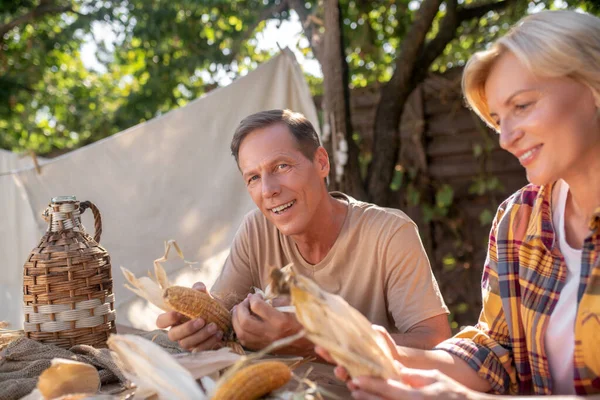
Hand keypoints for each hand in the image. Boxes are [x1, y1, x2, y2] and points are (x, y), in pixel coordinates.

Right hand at [156, 282, 223, 351]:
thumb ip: (198, 290)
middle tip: (201, 320)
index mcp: (173, 318)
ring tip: (214, 326)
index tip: (179, 313)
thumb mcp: (202, 295)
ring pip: (187, 344)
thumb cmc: (204, 305)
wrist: (219, 315)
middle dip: (187, 328)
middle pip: (173, 335)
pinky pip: (200, 350)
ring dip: (201, 335)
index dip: (167, 319)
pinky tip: (219, 334)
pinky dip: (210, 343)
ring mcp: (186, 342)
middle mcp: (177, 332)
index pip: (161, 321)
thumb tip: (200, 287)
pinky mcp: (197, 349)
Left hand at [232, 293, 304, 351]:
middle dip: (240, 309)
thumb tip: (262, 298)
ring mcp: (265, 343)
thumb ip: (278, 300)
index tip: (256, 295)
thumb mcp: (294, 306)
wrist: (310, 344)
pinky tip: (242, 323)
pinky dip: (239, 331)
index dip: (254, 298)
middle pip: (245, 321)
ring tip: (239, 311)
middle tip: (244, 302)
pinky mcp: (263, 348)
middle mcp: (270, 333)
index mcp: (280, 321)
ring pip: (241, 333)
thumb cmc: (304, 322)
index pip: (257, 306)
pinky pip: (244, 341)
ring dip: (236, 320)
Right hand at [314, 324, 401, 382]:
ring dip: (340, 372)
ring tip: (340, 369)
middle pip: (335, 361)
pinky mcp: (366, 386)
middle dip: (328, 357)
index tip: (319, 344)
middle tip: (323, 351)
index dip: (326, 348)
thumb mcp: (379, 336)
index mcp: (351, 352)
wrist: (401, 363)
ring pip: (344, 376)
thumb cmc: (386, 348)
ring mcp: (358, 376)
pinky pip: (357, 388)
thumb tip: (369, 325)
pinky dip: (353, 386)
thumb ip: (373, 330)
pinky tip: (353, 383)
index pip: (336, 350)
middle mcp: (351, 365)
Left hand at [350, 368, 477, 399]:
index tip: (356, 380)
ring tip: (358, 394)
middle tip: (352, 386)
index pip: (390, 389)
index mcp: (418, 396)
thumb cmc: (453, 393)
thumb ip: (413, 375)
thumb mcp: (434, 379)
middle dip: (366, 396)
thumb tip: (393, 368)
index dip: (372, 385)